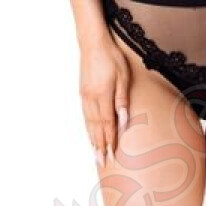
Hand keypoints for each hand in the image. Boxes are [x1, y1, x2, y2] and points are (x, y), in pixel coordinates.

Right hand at [80, 36, 130, 167]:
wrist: (93, 43)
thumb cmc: (111, 57)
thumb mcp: (123, 77)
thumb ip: (122, 100)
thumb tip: (123, 120)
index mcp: (102, 95)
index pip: (107, 124)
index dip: (110, 140)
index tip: (112, 154)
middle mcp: (91, 99)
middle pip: (96, 127)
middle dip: (100, 145)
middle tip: (102, 162)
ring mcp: (85, 96)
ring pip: (89, 123)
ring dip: (92, 139)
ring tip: (95, 152)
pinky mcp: (82, 93)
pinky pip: (85, 115)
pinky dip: (88, 127)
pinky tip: (90, 133)